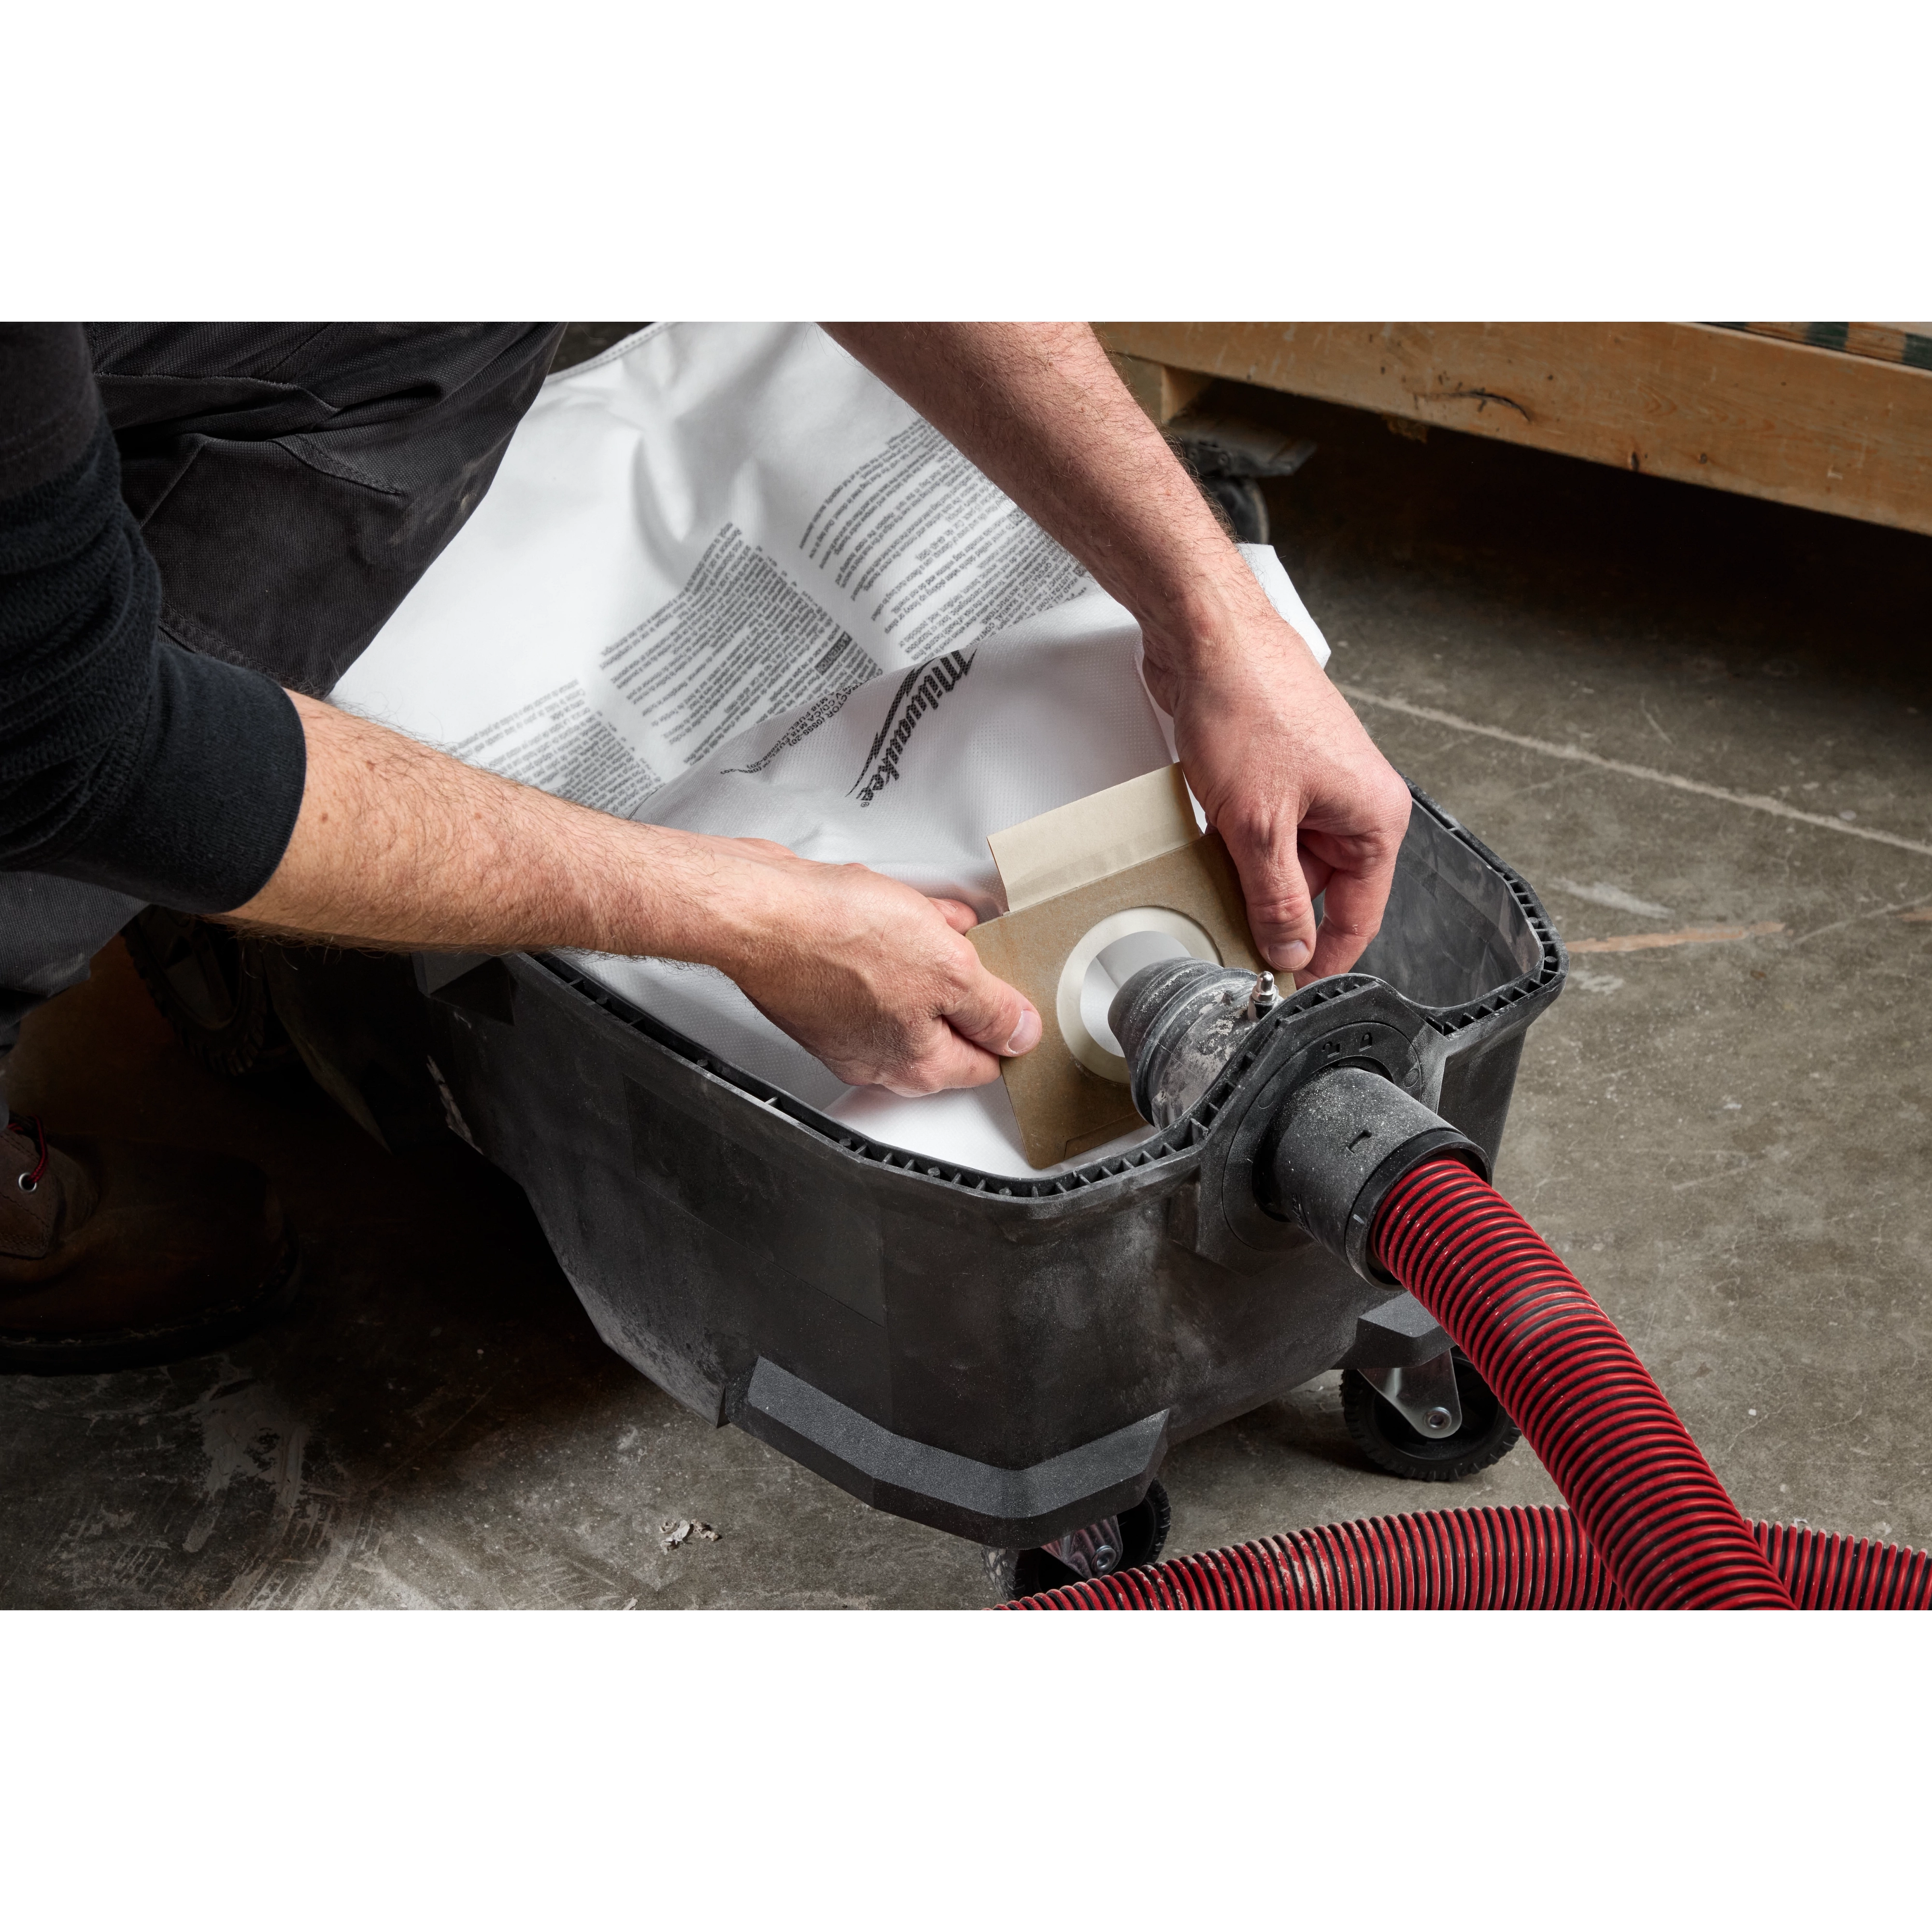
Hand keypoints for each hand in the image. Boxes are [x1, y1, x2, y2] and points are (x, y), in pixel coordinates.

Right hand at [699, 838, 1041, 1094]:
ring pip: (910, 988)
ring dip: (931, 952)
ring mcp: (844, 1022)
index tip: (1020, 994)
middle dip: (968, 982)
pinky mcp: (821, 985)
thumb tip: (1022, 1034)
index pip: (985, 1064)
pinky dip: (893, 936)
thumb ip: (992, 1009)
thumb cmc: (837, 939)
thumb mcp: (949, 970)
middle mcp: (876, 1055)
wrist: (758, 911)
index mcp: (916, 1064)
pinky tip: (899, 908)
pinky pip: (875, 964)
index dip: (1010, 1027)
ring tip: (942, 921)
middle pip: (947, 1025)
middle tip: (980, 949)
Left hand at [1145, 615, 1411, 985]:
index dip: (1320, 959)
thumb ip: (1276, 899)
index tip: (1283, 989)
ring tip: (1216, 883)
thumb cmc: (1248, 705)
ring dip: (1250, 879)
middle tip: (1231, 940)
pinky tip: (1207, 851)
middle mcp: (1353, 804)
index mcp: (1374, 819)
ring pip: (1285, 864)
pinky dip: (1236, 848)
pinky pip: (1263, 833)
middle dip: (1275, 915)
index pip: (1359, 916)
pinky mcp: (1278, 774)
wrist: (1208, 637)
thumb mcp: (1259, 825)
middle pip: (1319, 893)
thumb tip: (1290, 952)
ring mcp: (1315, 787)